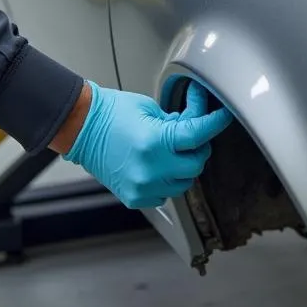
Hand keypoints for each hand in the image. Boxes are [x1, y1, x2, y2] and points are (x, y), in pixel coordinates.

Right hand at [62, 80, 233, 209]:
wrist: (82, 128)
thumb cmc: (112, 113)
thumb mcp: (151, 108)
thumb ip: (178, 121)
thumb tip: (198, 124)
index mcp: (155, 141)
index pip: (199, 135)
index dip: (216, 123)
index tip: (224, 116)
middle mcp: (151, 168)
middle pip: (196, 164)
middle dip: (197, 148)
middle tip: (190, 134)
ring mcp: (143, 186)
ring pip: (184, 183)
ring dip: (184, 166)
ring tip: (169, 150)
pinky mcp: (136, 197)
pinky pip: (166, 194)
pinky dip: (167, 180)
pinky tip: (157, 165)